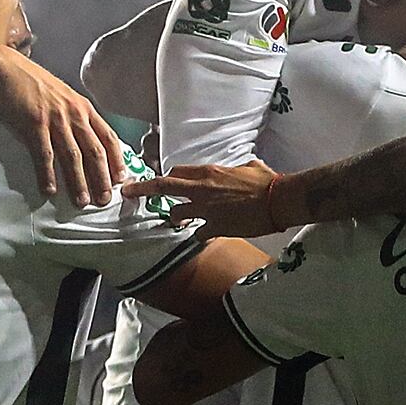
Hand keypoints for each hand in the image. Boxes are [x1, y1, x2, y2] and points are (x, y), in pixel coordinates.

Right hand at [0, 45, 125, 204]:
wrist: (7, 68)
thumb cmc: (34, 84)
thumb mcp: (64, 97)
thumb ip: (76, 117)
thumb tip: (87, 141)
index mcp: (83, 108)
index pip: (108, 137)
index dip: (116, 160)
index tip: (120, 179)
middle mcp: (73, 113)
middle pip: (94, 150)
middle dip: (101, 178)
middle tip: (104, 200)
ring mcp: (54, 118)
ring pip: (72, 156)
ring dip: (78, 181)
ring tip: (81, 201)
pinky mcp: (33, 123)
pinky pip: (44, 153)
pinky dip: (48, 173)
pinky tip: (50, 189)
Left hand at [123, 159, 278, 236]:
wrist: (278, 199)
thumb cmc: (268, 182)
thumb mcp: (251, 167)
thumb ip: (241, 168)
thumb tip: (246, 168)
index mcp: (210, 172)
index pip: (177, 170)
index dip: (167, 177)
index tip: (161, 182)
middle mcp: (202, 188)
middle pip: (163, 186)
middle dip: (142, 189)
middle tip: (127, 192)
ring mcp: (206, 209)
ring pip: (175, 214)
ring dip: (175, 219)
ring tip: (179, 222)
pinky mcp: (215, 227)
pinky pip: (198, 234)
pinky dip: (200, 235)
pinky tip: (206, 236)